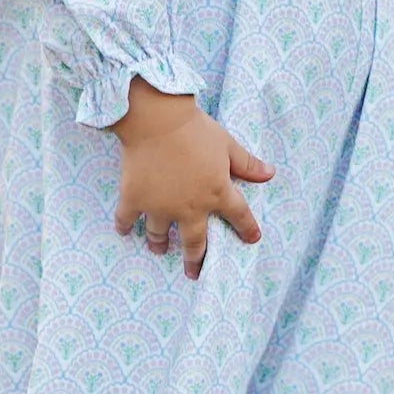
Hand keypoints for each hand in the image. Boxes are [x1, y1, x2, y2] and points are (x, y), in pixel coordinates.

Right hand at [111, 79, 274, 279]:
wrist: (157, 121)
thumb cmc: (195, 129)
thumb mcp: (227, 144)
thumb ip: (247, 163)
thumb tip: (270, 174)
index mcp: (217, 193)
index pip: (239, 216)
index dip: (247, 229)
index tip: (251, 239)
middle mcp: (190, 208)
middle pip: (195, 242)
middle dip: (195, 259)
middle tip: (194, 272)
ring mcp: (160, 207)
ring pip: (160, 234)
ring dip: (160, 244)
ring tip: (159, 250)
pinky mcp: (134, 199)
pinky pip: (127, 219)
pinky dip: (124, 226)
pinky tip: (123, 231)